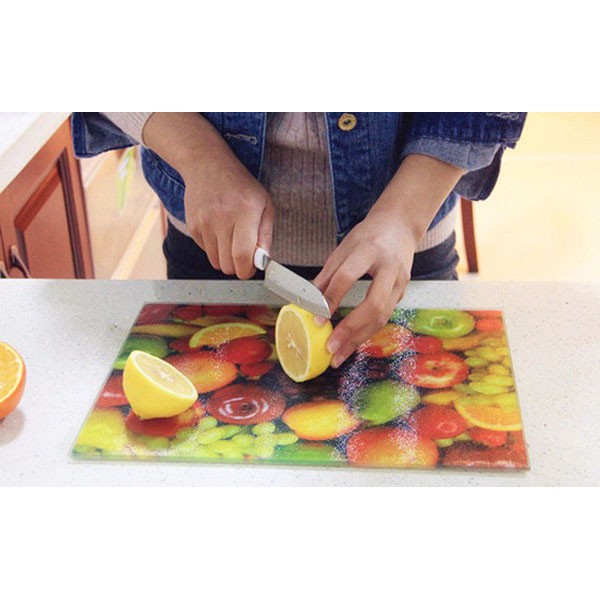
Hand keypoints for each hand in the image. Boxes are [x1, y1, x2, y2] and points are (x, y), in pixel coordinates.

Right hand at [143, 113, 273, 278]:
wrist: (207, 165)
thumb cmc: (241, 187)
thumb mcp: (265, 205)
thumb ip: (265, 236)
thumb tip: (262, 262)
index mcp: (245, 212)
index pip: (242, 255)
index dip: (247, 269)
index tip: (251, 267)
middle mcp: (222, 218)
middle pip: (227, 265)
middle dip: (238, 267)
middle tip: (244, 255)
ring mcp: (204, 223)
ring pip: (215, 262)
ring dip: (225, 258)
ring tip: (231, 239)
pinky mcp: (193, 227)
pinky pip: (206, 252)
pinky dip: (214, 248)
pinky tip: (218, 230)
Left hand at [313, 211, 414, 367]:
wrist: (401, 225)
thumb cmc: (369, 235)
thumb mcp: (344, 247)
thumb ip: (327, 275)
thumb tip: (308, 300)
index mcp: (370, 250)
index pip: (347, 277)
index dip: (331, 299)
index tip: (317, 319)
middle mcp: (390, 268)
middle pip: (373, 305)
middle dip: (350, 329)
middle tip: (330, 347)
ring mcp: (400, 282)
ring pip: (382, 317)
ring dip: (359, 339)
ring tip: (339, 355)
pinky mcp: (403, 292)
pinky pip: (384, 317)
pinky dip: (366, 332)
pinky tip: (352, 343)